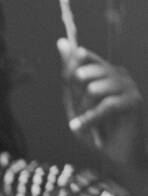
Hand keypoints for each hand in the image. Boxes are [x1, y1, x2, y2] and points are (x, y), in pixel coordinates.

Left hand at [59, 37, 145, 174]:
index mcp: (105, 69)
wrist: (115, 154)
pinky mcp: (134, 102)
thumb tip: (61, 41)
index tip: (70, 88)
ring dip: (84, 110)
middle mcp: (119, 73)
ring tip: (85, 122)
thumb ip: (69, 72)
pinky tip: (79, 127)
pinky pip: (106, 105)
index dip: (69, 72)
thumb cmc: (94, 126)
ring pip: (93, 89)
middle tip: (79, 113)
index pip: (81, 56)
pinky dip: (89, 119)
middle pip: (83, 73)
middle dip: (75, 97)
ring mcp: (129, 86)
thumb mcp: (75, 99)